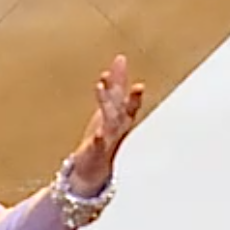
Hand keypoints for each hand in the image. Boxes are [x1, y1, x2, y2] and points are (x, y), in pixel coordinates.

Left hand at [61, 53, 147, 197]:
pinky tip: (100, 133)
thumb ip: (115, 85)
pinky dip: (101, 139)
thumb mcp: (109, 107)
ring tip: (102, 88)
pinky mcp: (97, 153)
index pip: (128, 98)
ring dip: (109, 107)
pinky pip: (100, 145)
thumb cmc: (102, 137)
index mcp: (121, 116)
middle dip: (131, 98)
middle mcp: (118, 128)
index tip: (127, 65)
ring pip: (113, 123)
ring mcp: (109, 140)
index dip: (130, 81)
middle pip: (123, 110)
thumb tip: (120, 59)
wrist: (91, 170)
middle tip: (139, 87)